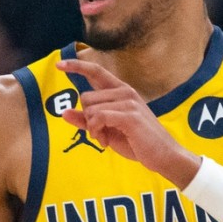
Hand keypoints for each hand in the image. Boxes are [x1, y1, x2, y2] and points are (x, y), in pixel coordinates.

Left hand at [57, 59, 200, 187]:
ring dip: (92, 129)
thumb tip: (64, 112)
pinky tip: (106, 142)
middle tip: (99, 134)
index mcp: (121, 91)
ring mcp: (128, 102)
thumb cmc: (137, 142)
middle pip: (86, 97)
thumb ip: (86, 121)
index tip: (59, 65)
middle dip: (87, 119)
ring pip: (90, 109)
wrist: (164, 156)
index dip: (76, 66)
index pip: (96, 71)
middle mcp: (125, 91)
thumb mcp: (107, 130)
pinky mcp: (129, 115)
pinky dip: (96, 131)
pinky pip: (97, 117)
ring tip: (105, 139)